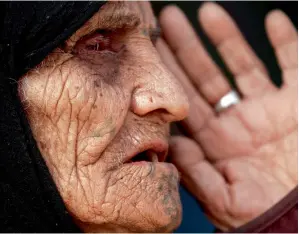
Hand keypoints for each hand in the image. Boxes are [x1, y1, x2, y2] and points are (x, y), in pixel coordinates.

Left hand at [156, 3, 297, 230]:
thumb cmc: (263, 214)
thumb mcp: (224, 199)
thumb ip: (197, 171)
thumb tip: (172, 142)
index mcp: (216, 140)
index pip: (185, 99)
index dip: (168, 74)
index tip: (151, 50)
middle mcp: (237, 119)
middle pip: (205, 76)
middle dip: (186, 48)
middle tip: (167, 20)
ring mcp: (267, 109)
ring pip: (242, 64)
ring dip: (226, 39)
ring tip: (207, 12)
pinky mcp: (296, 103)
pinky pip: (292, 66)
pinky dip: (286, 43)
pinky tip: (273, 21)